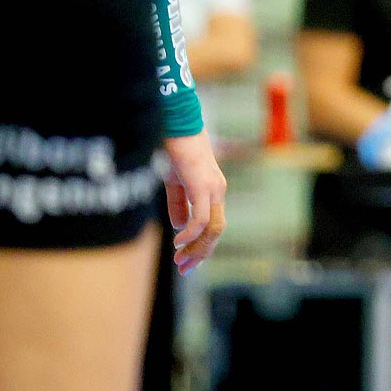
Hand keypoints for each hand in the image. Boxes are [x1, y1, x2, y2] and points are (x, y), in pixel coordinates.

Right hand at [162, 130, 227, 274]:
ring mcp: (212, 188)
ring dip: (197, 248)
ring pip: (213, 228)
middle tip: (183, 269)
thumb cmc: (174, 147)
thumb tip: (179, 227)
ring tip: (180, 260)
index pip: (213, 226)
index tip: (184, 262)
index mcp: (212, 190)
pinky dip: (190, 233)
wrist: (175, 122)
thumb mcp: (174, 180)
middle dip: (200, 253)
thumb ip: (178, 203)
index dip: (200, 246)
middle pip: (216, 232)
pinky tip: (178, 242)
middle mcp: (217, 190)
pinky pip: (202, 217)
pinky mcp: (202, 185)